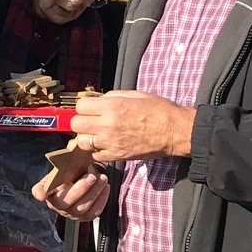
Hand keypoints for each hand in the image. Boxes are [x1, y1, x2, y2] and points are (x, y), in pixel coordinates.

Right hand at [32, 162, 110, 220]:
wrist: (81, 180)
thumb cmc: (70, 175)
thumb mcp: (62, 169)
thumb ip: (58, 169)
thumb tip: (51, 179)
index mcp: (48, 191)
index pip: (40, 193)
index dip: (40, 193)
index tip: (42, 194)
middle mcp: (57, 206)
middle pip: (66, 202)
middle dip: (81, 189)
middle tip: (92, 176)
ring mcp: (71, 214)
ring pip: (82, 208)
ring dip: (94, 192)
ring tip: (102, 178)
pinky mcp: (85, 217)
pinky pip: (94, 212)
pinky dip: (102, 199)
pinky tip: (105, 188)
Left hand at [70, 90, 194, 164]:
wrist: (175, 131)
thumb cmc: (159, 110)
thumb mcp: (135, 95)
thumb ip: (112, 97)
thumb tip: (97, 100)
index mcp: (113, 106)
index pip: (80, 106)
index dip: (84, 107)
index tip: (89, 108)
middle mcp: (108, 124)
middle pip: (76, 125)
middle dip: (81, 121)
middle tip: (91, 121)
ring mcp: (111, 142)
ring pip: (81, 142)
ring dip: (87, 138)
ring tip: (97, 134)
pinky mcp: (116, 156)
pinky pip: (95, 155)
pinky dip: (98, 151)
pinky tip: (107, 145)